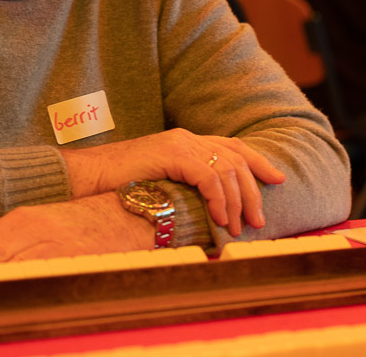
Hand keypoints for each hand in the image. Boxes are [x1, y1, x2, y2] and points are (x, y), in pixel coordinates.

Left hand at [0, 193, 150, 285]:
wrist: (133, 213)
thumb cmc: (88, 222)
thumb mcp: (43, 222)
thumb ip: (6, 237)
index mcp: (25, 217)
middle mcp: (35, 225)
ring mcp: (53, 240)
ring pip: (10, 261)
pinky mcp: (72, 255)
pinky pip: (39, 271)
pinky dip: (18, 281)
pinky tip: (2, 292)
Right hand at [62, 129, 284, 236]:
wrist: (89, 176)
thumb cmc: (118, 186)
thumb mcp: (160, 184)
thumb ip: (184, 187)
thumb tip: (209, 211)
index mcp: (185, 141)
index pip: (232, 146)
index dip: (257, 162)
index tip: (277, 180)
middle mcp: (187, 138)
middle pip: (235, 160)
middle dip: (252, 192)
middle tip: (258, 221)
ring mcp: (179, 143)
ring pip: (226, 169)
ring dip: (237, 202)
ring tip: (237, 228)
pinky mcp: (171, 154)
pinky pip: (208, 176)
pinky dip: (218, 199)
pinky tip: (219, 219)